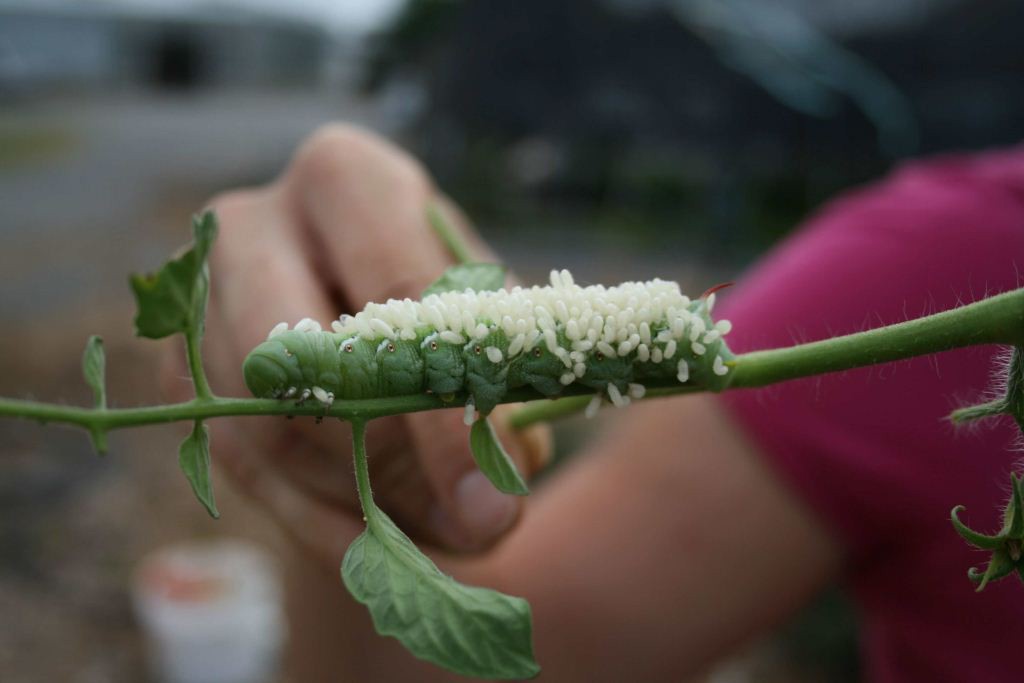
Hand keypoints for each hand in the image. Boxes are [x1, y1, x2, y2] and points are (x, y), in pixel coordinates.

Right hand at [162, 124, 549, 562]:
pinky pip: (239, 466)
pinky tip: (382, 544)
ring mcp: (197, 299)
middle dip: (390, 457)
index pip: (397, 288)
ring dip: (361, 501)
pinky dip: (321, 521)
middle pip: (299, 353)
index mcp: (345, 178)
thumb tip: (490, 501)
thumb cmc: (438, 300)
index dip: (448, 403)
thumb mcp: (486, 321)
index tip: (496, 494)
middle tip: (471, 525)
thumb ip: (492, 392)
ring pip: (263, 424)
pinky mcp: (176, 370)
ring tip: (450, 534)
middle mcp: (251, 223)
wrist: (356, 299)